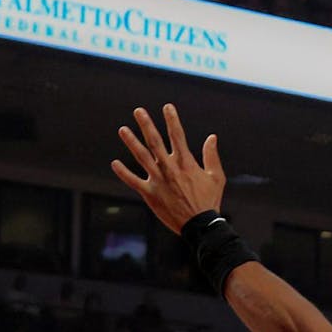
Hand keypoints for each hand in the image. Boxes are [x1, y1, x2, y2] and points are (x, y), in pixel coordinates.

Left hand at [112, 104, 225, 234]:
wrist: (199, 224)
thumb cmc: (209, 200)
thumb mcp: (216, 176)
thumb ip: (211, 156)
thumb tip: (212, 137)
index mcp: (186, 162)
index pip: (177, 135)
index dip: (172, 119)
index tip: (167, 107)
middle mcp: (169, 168)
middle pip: (155, 141)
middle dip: (146, 125)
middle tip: (138, 111)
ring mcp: (158, 180)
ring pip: (141, 157)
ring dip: (131, 142)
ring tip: (122, 129)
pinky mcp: (150, 194)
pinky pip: (133, 181)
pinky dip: (123, 172)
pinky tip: (114, 163)